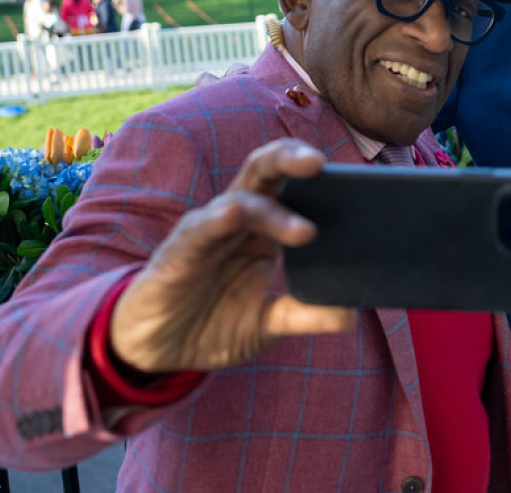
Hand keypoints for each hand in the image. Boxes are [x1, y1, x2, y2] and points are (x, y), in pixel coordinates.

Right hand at [109, 139, 354, 374]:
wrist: (154, 350)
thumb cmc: (211, 324)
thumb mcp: (265, 325)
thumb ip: (304, 315)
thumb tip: (351, 315)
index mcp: (263, 231)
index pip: (292, 188)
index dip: (319, 179)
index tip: (356, 181)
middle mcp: (237, 221)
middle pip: (264, 172)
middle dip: (290, 159)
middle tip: (321, 163)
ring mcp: (207, 232)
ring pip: (239, 200)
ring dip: (272, 211)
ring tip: (305, 231)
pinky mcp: (179, 253)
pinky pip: (200, 229)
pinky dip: (217, 220)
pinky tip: (232, 215)